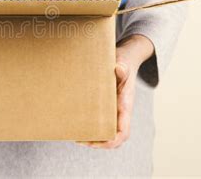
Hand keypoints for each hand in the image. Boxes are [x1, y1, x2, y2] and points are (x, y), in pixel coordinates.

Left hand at [79, 34, 153, 148]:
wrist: (125, 58)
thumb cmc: (124, 61)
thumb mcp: (123, 62)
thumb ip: (122, 68)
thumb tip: (119, 68)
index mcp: (125, 105)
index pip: (123, 131)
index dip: (111, 141)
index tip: (95, 142)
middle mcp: (120, 111)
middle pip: (113, 136)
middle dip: (98, 142)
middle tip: (79, 139)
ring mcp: (113, 109)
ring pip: (106, 131)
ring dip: (93, 137)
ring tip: (75, 135)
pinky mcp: (106, 105)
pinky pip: (100, 121)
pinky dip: (90, 126)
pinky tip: (76, 122)